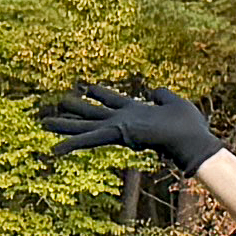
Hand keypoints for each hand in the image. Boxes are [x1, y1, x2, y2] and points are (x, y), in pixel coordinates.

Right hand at [34, 81, 220, 175]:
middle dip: (73, 110)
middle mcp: (123, 121)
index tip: (85, 84)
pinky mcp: (117, 136)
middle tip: (53, 106)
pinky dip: (72, 145)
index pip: (112, 100)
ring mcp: (118, 129)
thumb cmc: (190, 125)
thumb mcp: (175, 102)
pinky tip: (53, 151)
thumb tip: (154, 90)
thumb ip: (163, 95)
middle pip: (92, 114)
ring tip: (42, 122)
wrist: (193, 141)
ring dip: (64, 125)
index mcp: (136, 111)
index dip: (98, 91)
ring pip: (85, 127)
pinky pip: (90, 141)